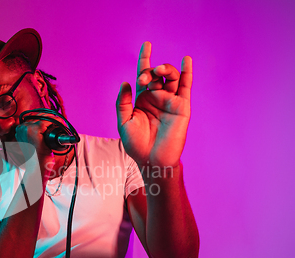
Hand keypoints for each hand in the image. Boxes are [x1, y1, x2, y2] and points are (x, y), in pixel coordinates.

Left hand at [116, 41, 192, 167]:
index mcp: (142, 99)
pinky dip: (187, 72)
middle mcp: (156, 97)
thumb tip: (125, 82)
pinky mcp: (181, 106)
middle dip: (149, 70)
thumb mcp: (123, 122)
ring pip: (170, 77)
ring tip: (158, 70)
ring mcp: (169, 101)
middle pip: (156, 74)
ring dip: (165, 69)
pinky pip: (185, 87)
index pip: (143, 74)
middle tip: (144, 78)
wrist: (152, 160)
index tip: (147, 45)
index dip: (145, 59)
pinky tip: (186, 60)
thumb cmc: (136, 144)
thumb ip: (123, 102)